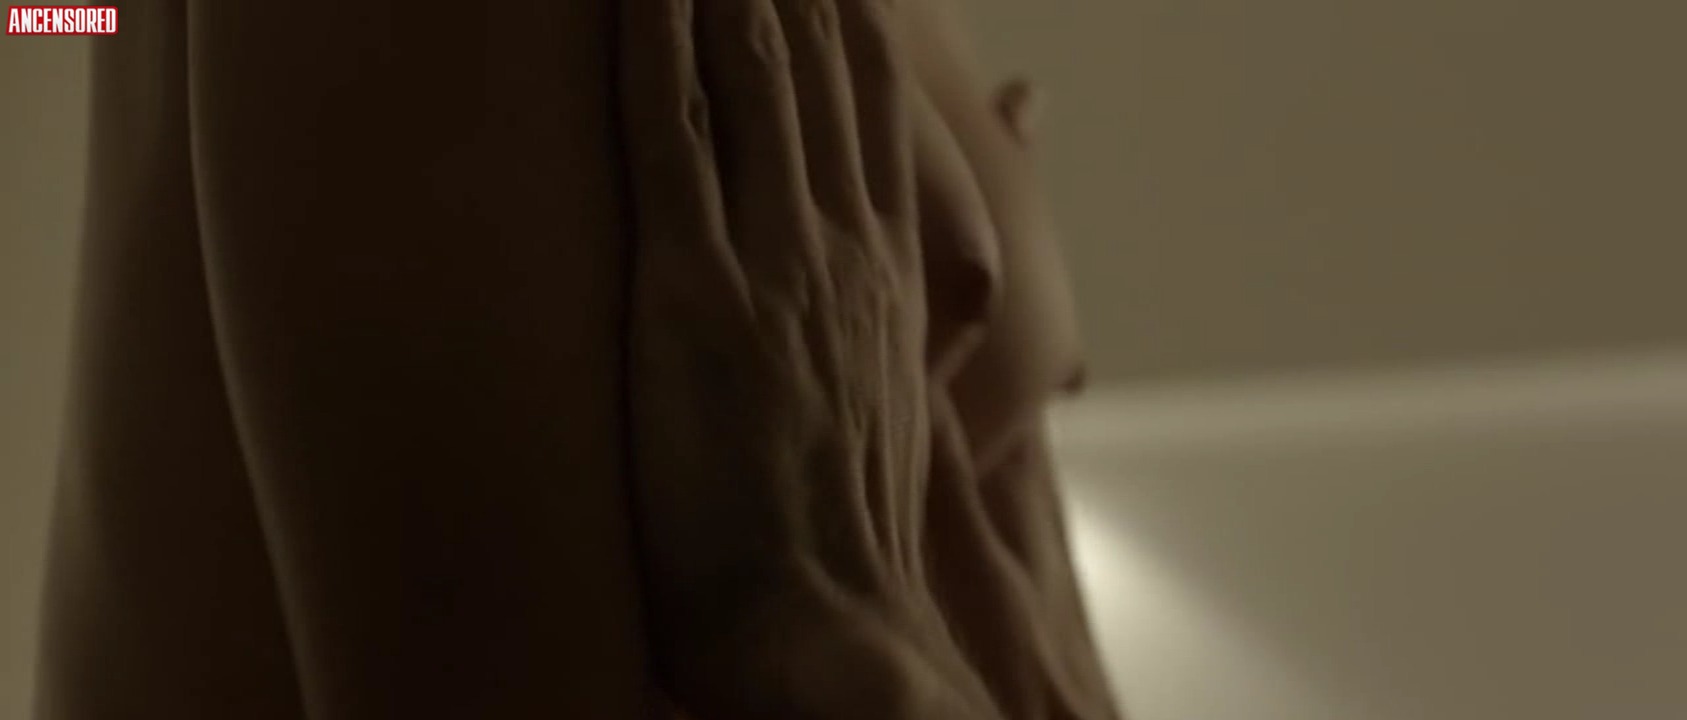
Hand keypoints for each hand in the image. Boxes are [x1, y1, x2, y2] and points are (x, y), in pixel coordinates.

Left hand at [619, 0, 999, 716]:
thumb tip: (970, 315)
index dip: (845, 24)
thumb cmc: (848, 532)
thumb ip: (942, 326)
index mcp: (894, 273)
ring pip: (751, 78)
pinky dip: (656, 42)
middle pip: (814, 72)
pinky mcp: (694, 291)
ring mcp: (775, 260)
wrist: (822, 621)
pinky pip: (673, 133)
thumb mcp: (910, 412)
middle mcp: (843, 245)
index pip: (870, 112)